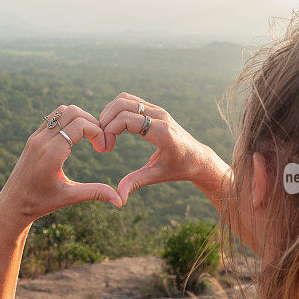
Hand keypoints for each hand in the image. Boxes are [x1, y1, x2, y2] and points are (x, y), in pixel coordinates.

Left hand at [0, 104, 121, 224]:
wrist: (12, 204)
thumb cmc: (40, 203)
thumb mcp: (69, 197)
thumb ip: (95, 193)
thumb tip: (120, 201)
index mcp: (51, 154)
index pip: (80, 125)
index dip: (98, 133)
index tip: (103, 149)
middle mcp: (42, 141)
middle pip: (73, 112)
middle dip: (91, 122)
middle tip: (98, 141)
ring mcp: (35, 137)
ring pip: (62, 110)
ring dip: (79, 118)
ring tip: (88, 138)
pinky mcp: (33, 138)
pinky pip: (53, 117)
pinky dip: (68, 121)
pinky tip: (75, 138)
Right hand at [98, 92, 217, 204]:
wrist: (197, 157)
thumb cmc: (179, 168)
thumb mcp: (157, 175)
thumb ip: (136, 183)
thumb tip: (119, 199)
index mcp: (161, 131)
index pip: (126, 119)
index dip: (109, 130)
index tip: (106, 149)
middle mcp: (159, 115)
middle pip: (122, 104)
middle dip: (105, 120)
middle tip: (101, 140)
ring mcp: (157, 109)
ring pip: (124, 99)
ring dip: (109, 113)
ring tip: (105, 133)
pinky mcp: (154, 109)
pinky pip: (130, 101)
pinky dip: (117, 110)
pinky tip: (113, 128)